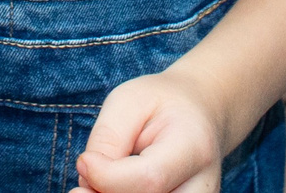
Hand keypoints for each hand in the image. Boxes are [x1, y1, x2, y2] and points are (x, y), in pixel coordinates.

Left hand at [77, 69, 228, 192]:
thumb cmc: (159, 104)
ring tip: (98, 185)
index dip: (106, 177)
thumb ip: (107, 140)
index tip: (84, 161)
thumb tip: (86, 181)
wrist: (198, 114)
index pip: (149, 179)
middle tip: (83, 184)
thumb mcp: (128, 102)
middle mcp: (202, 187)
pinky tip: (111, 190)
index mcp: (194, 147)